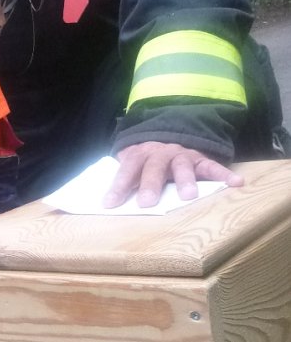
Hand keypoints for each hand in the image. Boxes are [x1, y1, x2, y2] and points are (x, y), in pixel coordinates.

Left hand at [103, 142, 243, 207]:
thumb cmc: (147, 163)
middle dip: (150, 184)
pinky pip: (213, 167)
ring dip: (185, 180)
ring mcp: (183, 156)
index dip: (118, 185)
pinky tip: (236, 183)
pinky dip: (225, 174)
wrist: (170, 137)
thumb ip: (123, 181)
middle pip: (155, 166)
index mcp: (140, 155)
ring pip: (183, 166)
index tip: (110, 204)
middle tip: (147, 203)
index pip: (127, 169)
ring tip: (188, 196)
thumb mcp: (133, 167)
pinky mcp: (202, 160)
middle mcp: (161, 153)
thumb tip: (106, 205)